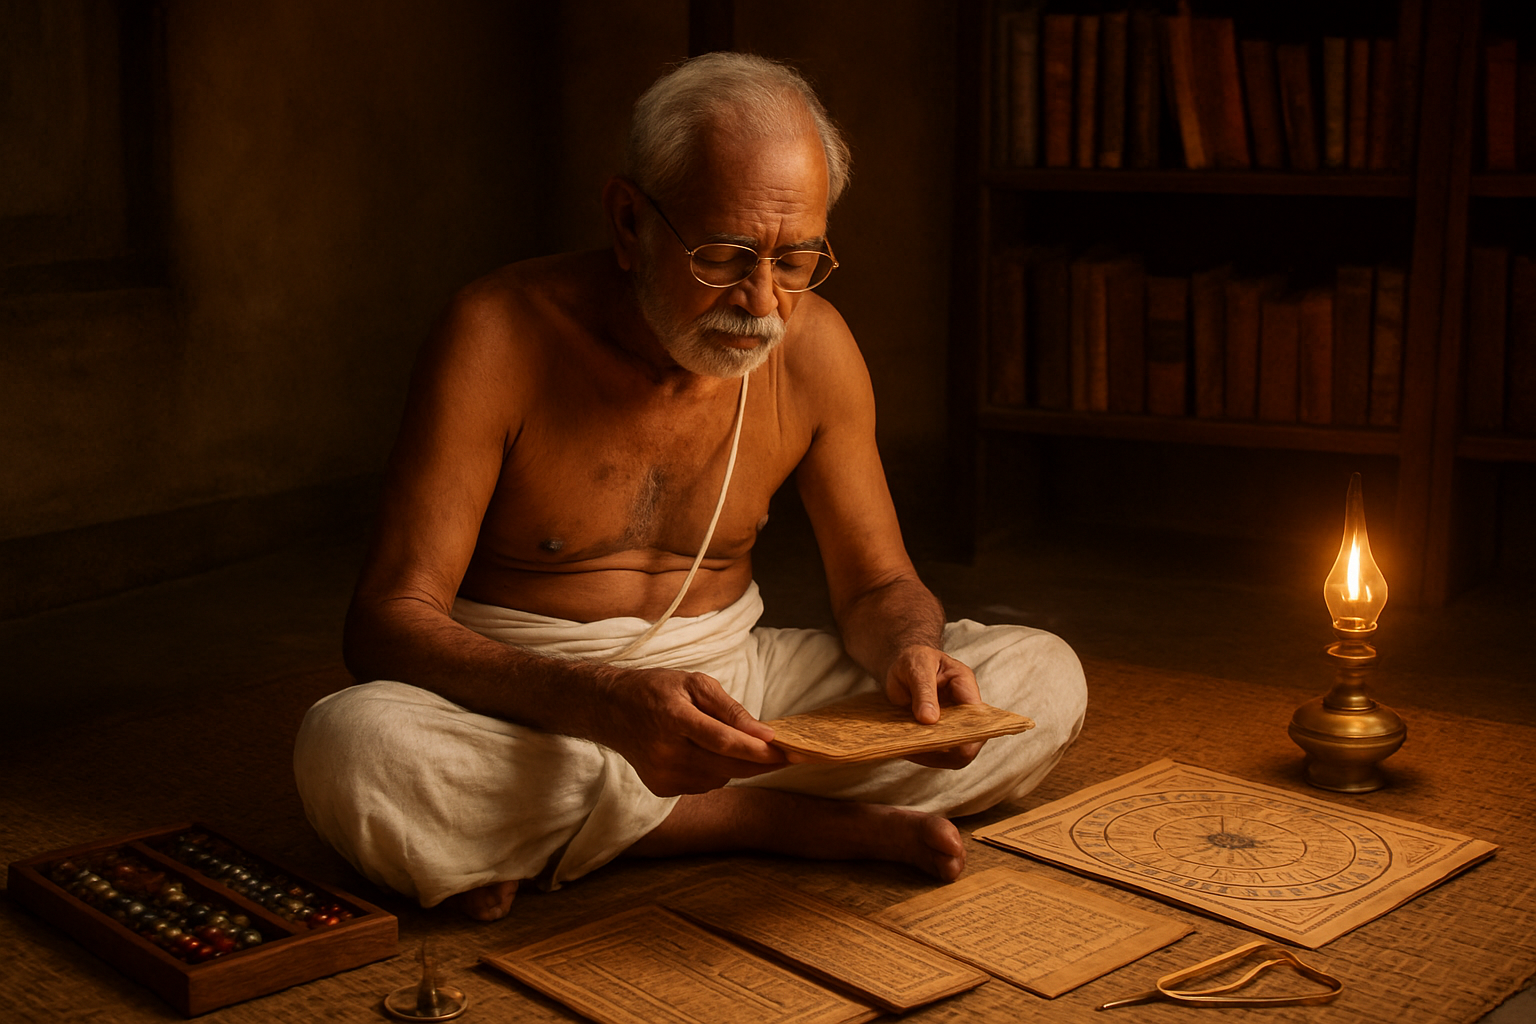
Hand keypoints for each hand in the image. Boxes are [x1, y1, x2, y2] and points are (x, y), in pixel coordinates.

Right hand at [594, 666, 786, 796]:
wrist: (611, 710)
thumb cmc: (657, 690)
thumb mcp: (694, 683)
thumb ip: (730, 709)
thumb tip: (764, 733)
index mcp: (674, 718)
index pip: (724, 741)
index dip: (757, 749)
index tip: (786, 751)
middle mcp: (665, 751)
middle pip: (726, 765)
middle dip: (760, 762)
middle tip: (785, 755)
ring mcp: (662, 774)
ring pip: (719, 778)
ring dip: (735, 765)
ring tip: (730, 743)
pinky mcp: (661, 788)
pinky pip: (704, 785)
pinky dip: (715, 771)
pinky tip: (704, 753)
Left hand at [884, 645, 983, 769]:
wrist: (903, 666)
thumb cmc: (913, 660)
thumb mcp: (917, 667)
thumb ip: (924, 691)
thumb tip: (929, 720)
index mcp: (966, 689)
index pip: (979, 720)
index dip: (966, 736)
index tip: (940, 741)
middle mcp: (965, 713)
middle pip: (968, 746)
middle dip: (944, 750)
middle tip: (915, 744)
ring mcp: (954, 727)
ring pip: (952, 756)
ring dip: (929, 755)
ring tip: (906, 746)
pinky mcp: (940, 737)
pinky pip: (936, 756)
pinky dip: (920, 754)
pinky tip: (904, 747)